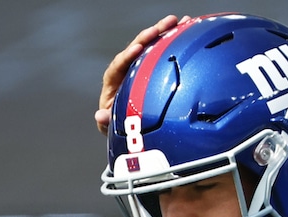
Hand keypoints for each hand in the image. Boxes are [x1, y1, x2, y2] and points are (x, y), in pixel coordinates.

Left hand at [96, 15, 187, 133]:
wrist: (133, 125)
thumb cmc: (119, 124)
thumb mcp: (113, 126)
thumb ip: (106, 122)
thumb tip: (100, 115)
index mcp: (114, 81)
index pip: (118, 65)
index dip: (127, 56)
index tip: (137, 48)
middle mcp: (128, 69)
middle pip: (137, 49)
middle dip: (149, 36)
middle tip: (162, 26)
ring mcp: (143, 66)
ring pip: (152, 46)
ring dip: (164, 32)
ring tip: (179, 21)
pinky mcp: (156, 67)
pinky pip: (164, 52)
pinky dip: (175, 41)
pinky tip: (188, 29)